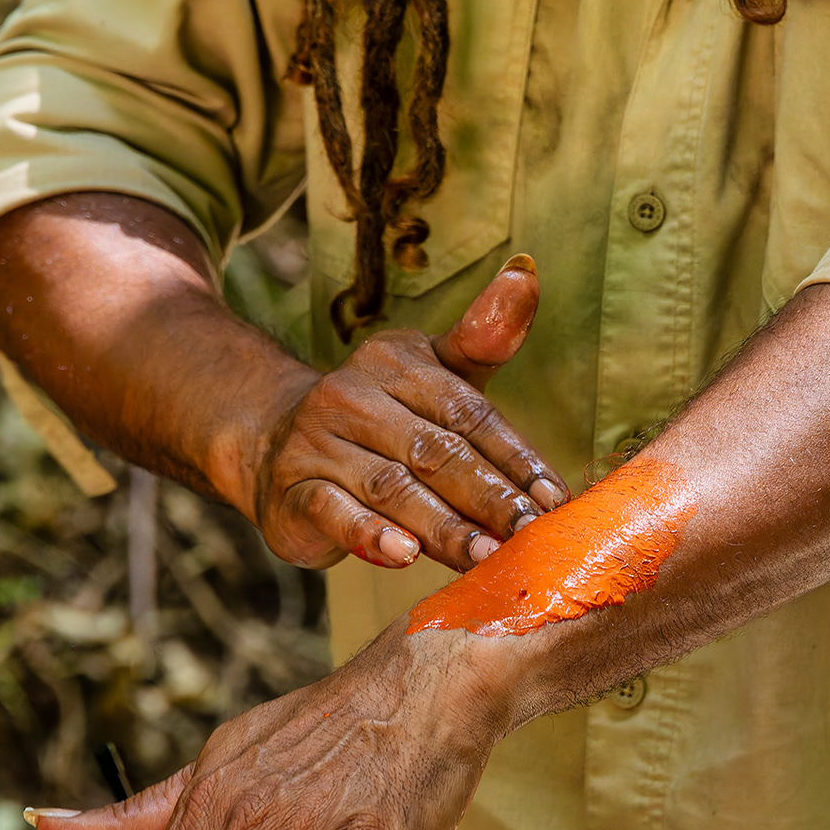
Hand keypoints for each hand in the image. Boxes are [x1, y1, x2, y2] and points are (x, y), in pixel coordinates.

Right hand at [252, 256, 567, 573]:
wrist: (275, 444)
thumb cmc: (382, 416)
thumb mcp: (433, 373)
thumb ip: (483, 340)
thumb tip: (527, 274)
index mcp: (395, 362)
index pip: (468, 412)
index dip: (514, 456)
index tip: (553, 498)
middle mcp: (353, 396)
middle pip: (435, 452)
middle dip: (488, 496)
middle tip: (527, 533)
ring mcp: (317, 443)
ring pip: (392, 487)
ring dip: (443, 526)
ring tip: (485, 555)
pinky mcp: (292, 491)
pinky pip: (334, 512)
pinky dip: (370, 535)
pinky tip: (404, 555)